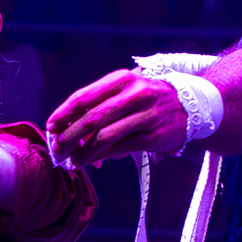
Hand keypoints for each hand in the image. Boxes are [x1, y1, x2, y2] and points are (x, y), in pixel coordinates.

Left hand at [47, 70, 188, 165]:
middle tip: (57, 149)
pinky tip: (92, 162)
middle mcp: (135, 94)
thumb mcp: (125, 90)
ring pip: (103, 137)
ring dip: (82, 152)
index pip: (83, 97)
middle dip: (68, 137)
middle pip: (90, 119)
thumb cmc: (148, 98)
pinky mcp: (154, 137)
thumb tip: (70, 132)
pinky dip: (101, 157)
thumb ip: (98, 106)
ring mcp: (146, 116)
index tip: (51, 128)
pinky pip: (120, 148)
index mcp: (122, 79)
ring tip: (72, 161)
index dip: (63, 115)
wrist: (190, 104)